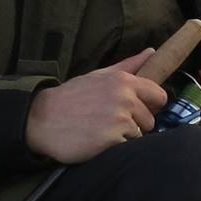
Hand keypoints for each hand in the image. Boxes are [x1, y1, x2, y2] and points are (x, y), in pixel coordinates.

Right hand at [25, 49, 165, 162]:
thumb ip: (128, 65)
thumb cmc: (71, 98)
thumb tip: (151, 52)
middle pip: (150, 120)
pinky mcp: (111, 140)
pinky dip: (114, 148)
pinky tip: (97, 141)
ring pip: (139, 135)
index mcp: (124, 81)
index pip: (159, 96)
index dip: (149, 106)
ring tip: (101, 131)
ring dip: (124, 137)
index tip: (135, 111)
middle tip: (109, 123)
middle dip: (135, 124)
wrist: (40, 119)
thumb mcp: (98, 76)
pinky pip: (126, 148)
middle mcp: (125, 98)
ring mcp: (119, 120)